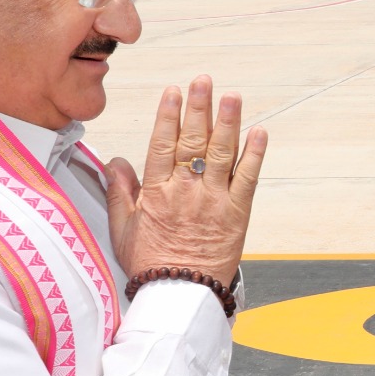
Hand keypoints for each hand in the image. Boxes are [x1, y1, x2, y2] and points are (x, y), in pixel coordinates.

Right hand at [106, 76, 267, 283]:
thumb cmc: (152, 263)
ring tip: (232, 96)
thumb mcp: (123, 229)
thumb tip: (115, 162)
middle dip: (199, 108)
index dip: (168, 115)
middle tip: (204, 81)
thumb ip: (120, 192)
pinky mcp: (238, 213)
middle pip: (193, 141)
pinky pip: (248, 178)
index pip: (162, 144)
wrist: (182, 294)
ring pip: (221, 153)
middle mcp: (186, 191)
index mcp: (157, 192)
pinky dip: (255, 154)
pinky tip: (259, 132)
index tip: (173, 92)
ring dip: (228, 121)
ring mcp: (214, 200)